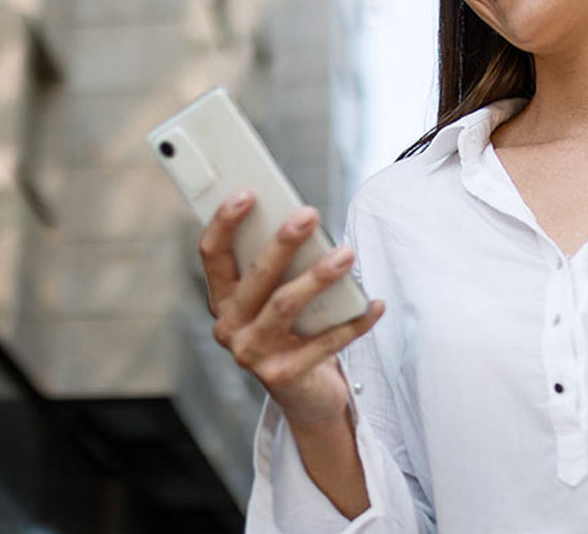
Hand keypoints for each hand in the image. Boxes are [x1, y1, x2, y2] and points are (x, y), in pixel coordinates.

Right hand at [198, 194, 383, 428]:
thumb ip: (282, 265)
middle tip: (309, 214)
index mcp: (224, 299)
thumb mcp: (278, 295)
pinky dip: (354, 322)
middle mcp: (230, 327)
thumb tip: (304, 221)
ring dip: (318, 277)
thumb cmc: (294, 329)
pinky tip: (375, 305)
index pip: (212, 255)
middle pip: (256, 276)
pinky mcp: (284, 375)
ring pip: (285, 306)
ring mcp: (254, 354)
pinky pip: (325, 342)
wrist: (305, 394)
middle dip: (282, 242)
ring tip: (347, 254)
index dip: (225, 223)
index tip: (247, 192)